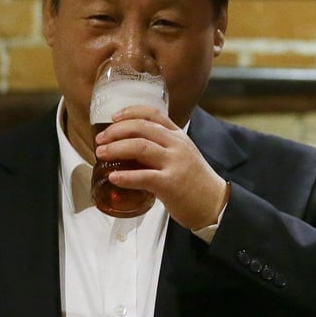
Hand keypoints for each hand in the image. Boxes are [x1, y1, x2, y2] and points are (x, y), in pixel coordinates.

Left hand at [94, 105, 227, 229]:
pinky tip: (113, 177)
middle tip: (100, 139)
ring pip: (140, 147)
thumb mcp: (182, 155)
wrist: (215, 203)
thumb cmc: (195, 182)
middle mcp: (177, 145)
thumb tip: (130, 147)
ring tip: (101, 153)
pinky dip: (125, 176)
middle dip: (116, 131)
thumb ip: (162, 147)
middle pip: (142, 127)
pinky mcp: (171, 184)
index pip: (153, 113)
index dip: (130, 112)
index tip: (114, 117)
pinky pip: (143, 177)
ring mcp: (175, 163)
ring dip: (116, 148)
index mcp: (178, 136)